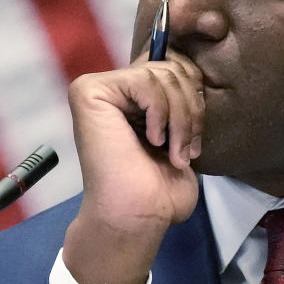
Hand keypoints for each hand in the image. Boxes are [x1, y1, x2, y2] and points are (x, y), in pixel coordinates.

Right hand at [62, 51, 204, 283]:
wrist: (136, 216)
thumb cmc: (159, 188)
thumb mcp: (181, 134)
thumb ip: (181, 98)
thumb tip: (194, 68)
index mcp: (134, 98)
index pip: (176, 68)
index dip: (194, 96)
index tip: (194, 139)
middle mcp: (113, 89)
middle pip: (172, 68)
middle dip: (190, 111)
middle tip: (186, 150)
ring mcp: (99, 89)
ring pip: (163, 75)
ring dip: (180, 119)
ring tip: (174, 153)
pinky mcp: (89, 92)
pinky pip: (145, 81)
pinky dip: (160, 113)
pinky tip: (153, 140)